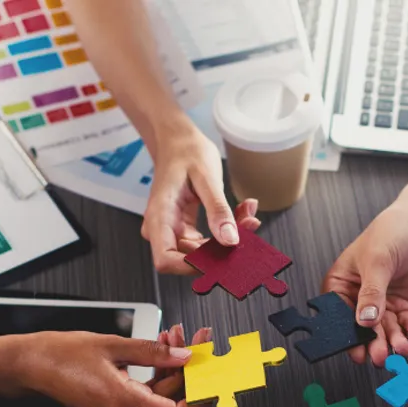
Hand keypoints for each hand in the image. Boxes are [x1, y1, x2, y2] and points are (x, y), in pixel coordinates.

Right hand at [17, 325, 212, 406]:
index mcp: (124, 403)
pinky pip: (148, 391)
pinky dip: (159, 370)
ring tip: (178, 334)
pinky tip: (164, 346)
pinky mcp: (118, 405)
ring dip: (175, 366)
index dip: (200, 398)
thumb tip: (185, 355)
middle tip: (199, 339)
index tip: (213, 376)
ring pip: (162, 393)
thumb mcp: (113, 345)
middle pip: (172, 399)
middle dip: (190, 368)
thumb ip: (154, 351)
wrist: (32, 364)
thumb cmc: (61, 356)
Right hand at [143, 124, 261, 273]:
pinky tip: (241, 215)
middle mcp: (162, 228)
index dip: (192, 265)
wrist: (177, 140)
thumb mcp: (207, 177)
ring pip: (201, 252)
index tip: (221, 255)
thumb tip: (230, 240)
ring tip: (247, 216)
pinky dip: (226, 232)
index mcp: (159, 215)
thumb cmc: (186, 152)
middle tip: (247, 227)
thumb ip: (218, 210)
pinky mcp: (184, 228)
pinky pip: (206, 241)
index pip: (166, 259)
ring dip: (227, 240)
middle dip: (221, 249)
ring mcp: (172, 230)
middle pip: (188, 258)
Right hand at [323, 205, 407, 364]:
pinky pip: (406, 327)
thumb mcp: (377, 260)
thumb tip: (365, 319)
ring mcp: (384, 306)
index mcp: (342, 284)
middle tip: (378, 355)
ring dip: (392, 342)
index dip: (345, 333)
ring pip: (385, 333)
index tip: (355, 348)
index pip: (338, 315)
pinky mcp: (405, 309)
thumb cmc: (393, 231)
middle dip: (371, 344)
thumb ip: (371, 293)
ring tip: (399, 348)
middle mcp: (361, 299)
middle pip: (362, 330)